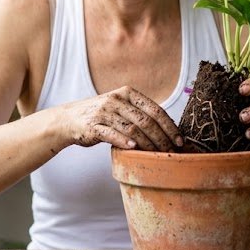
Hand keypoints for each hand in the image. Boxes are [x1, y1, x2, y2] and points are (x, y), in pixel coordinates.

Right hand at [62, 86, 182, 151]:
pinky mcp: (93, 125)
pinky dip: (124, 141)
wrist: (70, 119)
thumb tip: (169, 130)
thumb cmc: (102, 116)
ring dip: (148, 144)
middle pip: (146, 121)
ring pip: (132, 129)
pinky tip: (134, 149)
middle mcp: (116, 100)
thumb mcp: (121, 107)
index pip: (155, 109)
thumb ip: (140, 114)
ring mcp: (104, 112)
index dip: (169, 126)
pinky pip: (112, 134)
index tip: (180, 141)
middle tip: (171, 152)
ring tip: (158, 155)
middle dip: (162, 138)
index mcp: (128, 93)